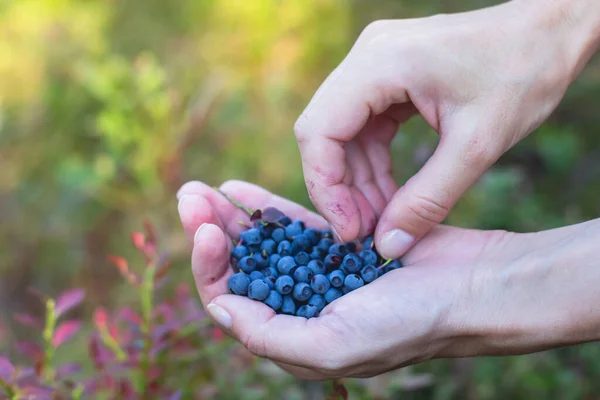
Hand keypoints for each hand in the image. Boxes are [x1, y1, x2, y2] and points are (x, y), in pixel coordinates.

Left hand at [176, 179, 585, 379]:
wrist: (471, 288)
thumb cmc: (408, 323)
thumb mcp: (333, 345)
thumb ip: (270, 333)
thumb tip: (220, 309)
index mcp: (294, 335)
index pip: (233, 301)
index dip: (210, 267)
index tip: (206, 230)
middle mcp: (301, 305)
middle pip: (241, 267)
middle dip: (210, 233)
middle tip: (187, 197)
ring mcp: (319, 272)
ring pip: (262, 242)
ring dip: (229, 217)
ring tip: (200, 189)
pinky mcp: (340, 243)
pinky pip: (294, 224)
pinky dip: (266, 208)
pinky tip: (238, 190)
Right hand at [294, 0, 599, 258]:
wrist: (549, 33)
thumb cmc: (523, 74)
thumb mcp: (477, 146)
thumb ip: (428, 200)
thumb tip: (387, 246)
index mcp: (381, 63)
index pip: (319, 130)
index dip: (325, 187)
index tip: (349, 230)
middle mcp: (367, 57)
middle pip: (324, 133)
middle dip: (341, 188)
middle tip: (366, 232)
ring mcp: (374, 64)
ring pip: (343, 135)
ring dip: (358, 181)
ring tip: (383, 220)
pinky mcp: (387, 78)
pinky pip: (365, 127)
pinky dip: (374, 164)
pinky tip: (391, 194)